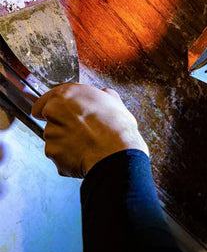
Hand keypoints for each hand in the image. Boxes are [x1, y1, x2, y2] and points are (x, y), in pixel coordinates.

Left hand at [32, 83, 148, 177]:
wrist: (115, 153)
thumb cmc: (116, 128)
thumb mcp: (115, 103)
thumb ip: (103, 96)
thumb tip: (105, 95)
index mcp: (67, 94)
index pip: (45, 100)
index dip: (55, 109)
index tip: (60, 114)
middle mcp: (54, 111)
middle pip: (50, 120)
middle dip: (63, 127)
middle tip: (82, 131)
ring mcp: (51, 133)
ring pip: (55, 139)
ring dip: (67, 143)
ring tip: (88, 145)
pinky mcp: (52, 152)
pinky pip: (58, 155)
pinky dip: (68, 157)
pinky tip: (85, 155)